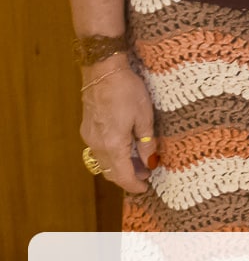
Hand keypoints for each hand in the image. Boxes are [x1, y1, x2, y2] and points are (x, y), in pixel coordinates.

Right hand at [81, 58, 154, 194]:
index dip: (134, 185)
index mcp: (113, 144)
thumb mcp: (145, 116)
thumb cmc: (127, 90)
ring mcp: (89, 137)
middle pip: (111, 171)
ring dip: (120, 166)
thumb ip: (147, 141)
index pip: (122, 175)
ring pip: (104, 161)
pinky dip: (112, 155)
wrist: (103, 71)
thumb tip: (150, 161)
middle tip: (147, 175)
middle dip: (128, 176)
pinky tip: (126, 147)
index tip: (145, 189)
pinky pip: (99, 150)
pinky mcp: (87, 128)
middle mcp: (97, 144)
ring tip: (139, 161)